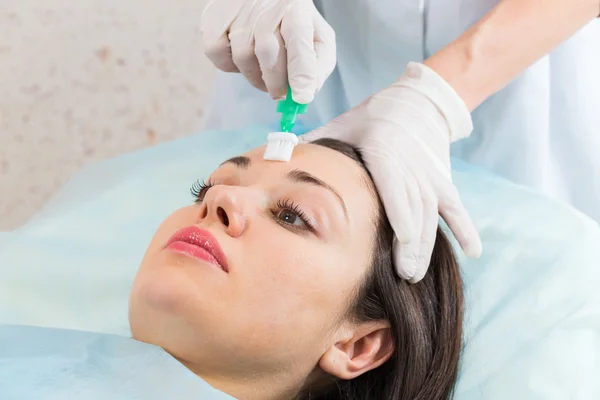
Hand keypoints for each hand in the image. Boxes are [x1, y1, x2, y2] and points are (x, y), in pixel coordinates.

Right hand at [200, 0, 335, 103]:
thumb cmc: (290, 20)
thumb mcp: (315, 33)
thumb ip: (320, 62)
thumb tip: (308, 91)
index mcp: (295, 8)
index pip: (298, 39)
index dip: (301, 72)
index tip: (302, 96)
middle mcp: (265, 7)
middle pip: (268, 53)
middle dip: (276, 82)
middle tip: (280, 93)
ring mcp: (237, 12)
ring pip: (243, 58)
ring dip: (255, 76)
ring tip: (264, 72)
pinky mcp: (213, 20)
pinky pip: (219, 57)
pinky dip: (230, 66)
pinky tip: (242, 57)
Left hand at [301, 63, 481, 282]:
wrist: (417, 100)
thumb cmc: (373, 116)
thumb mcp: (343, 124)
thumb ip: (315, 141)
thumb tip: (278, 155)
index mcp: (386, 154)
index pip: (394, 191)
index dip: (400, 220)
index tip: (399, 247)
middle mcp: (412, 167)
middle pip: (414, 211)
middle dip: (410, 246)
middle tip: (403, 277)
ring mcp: (431, 175)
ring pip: (432, 214)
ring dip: (427, 245)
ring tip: (417, 274)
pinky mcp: (442, 179)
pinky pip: (455, 206)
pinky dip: (465, 227)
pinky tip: (473, 251)